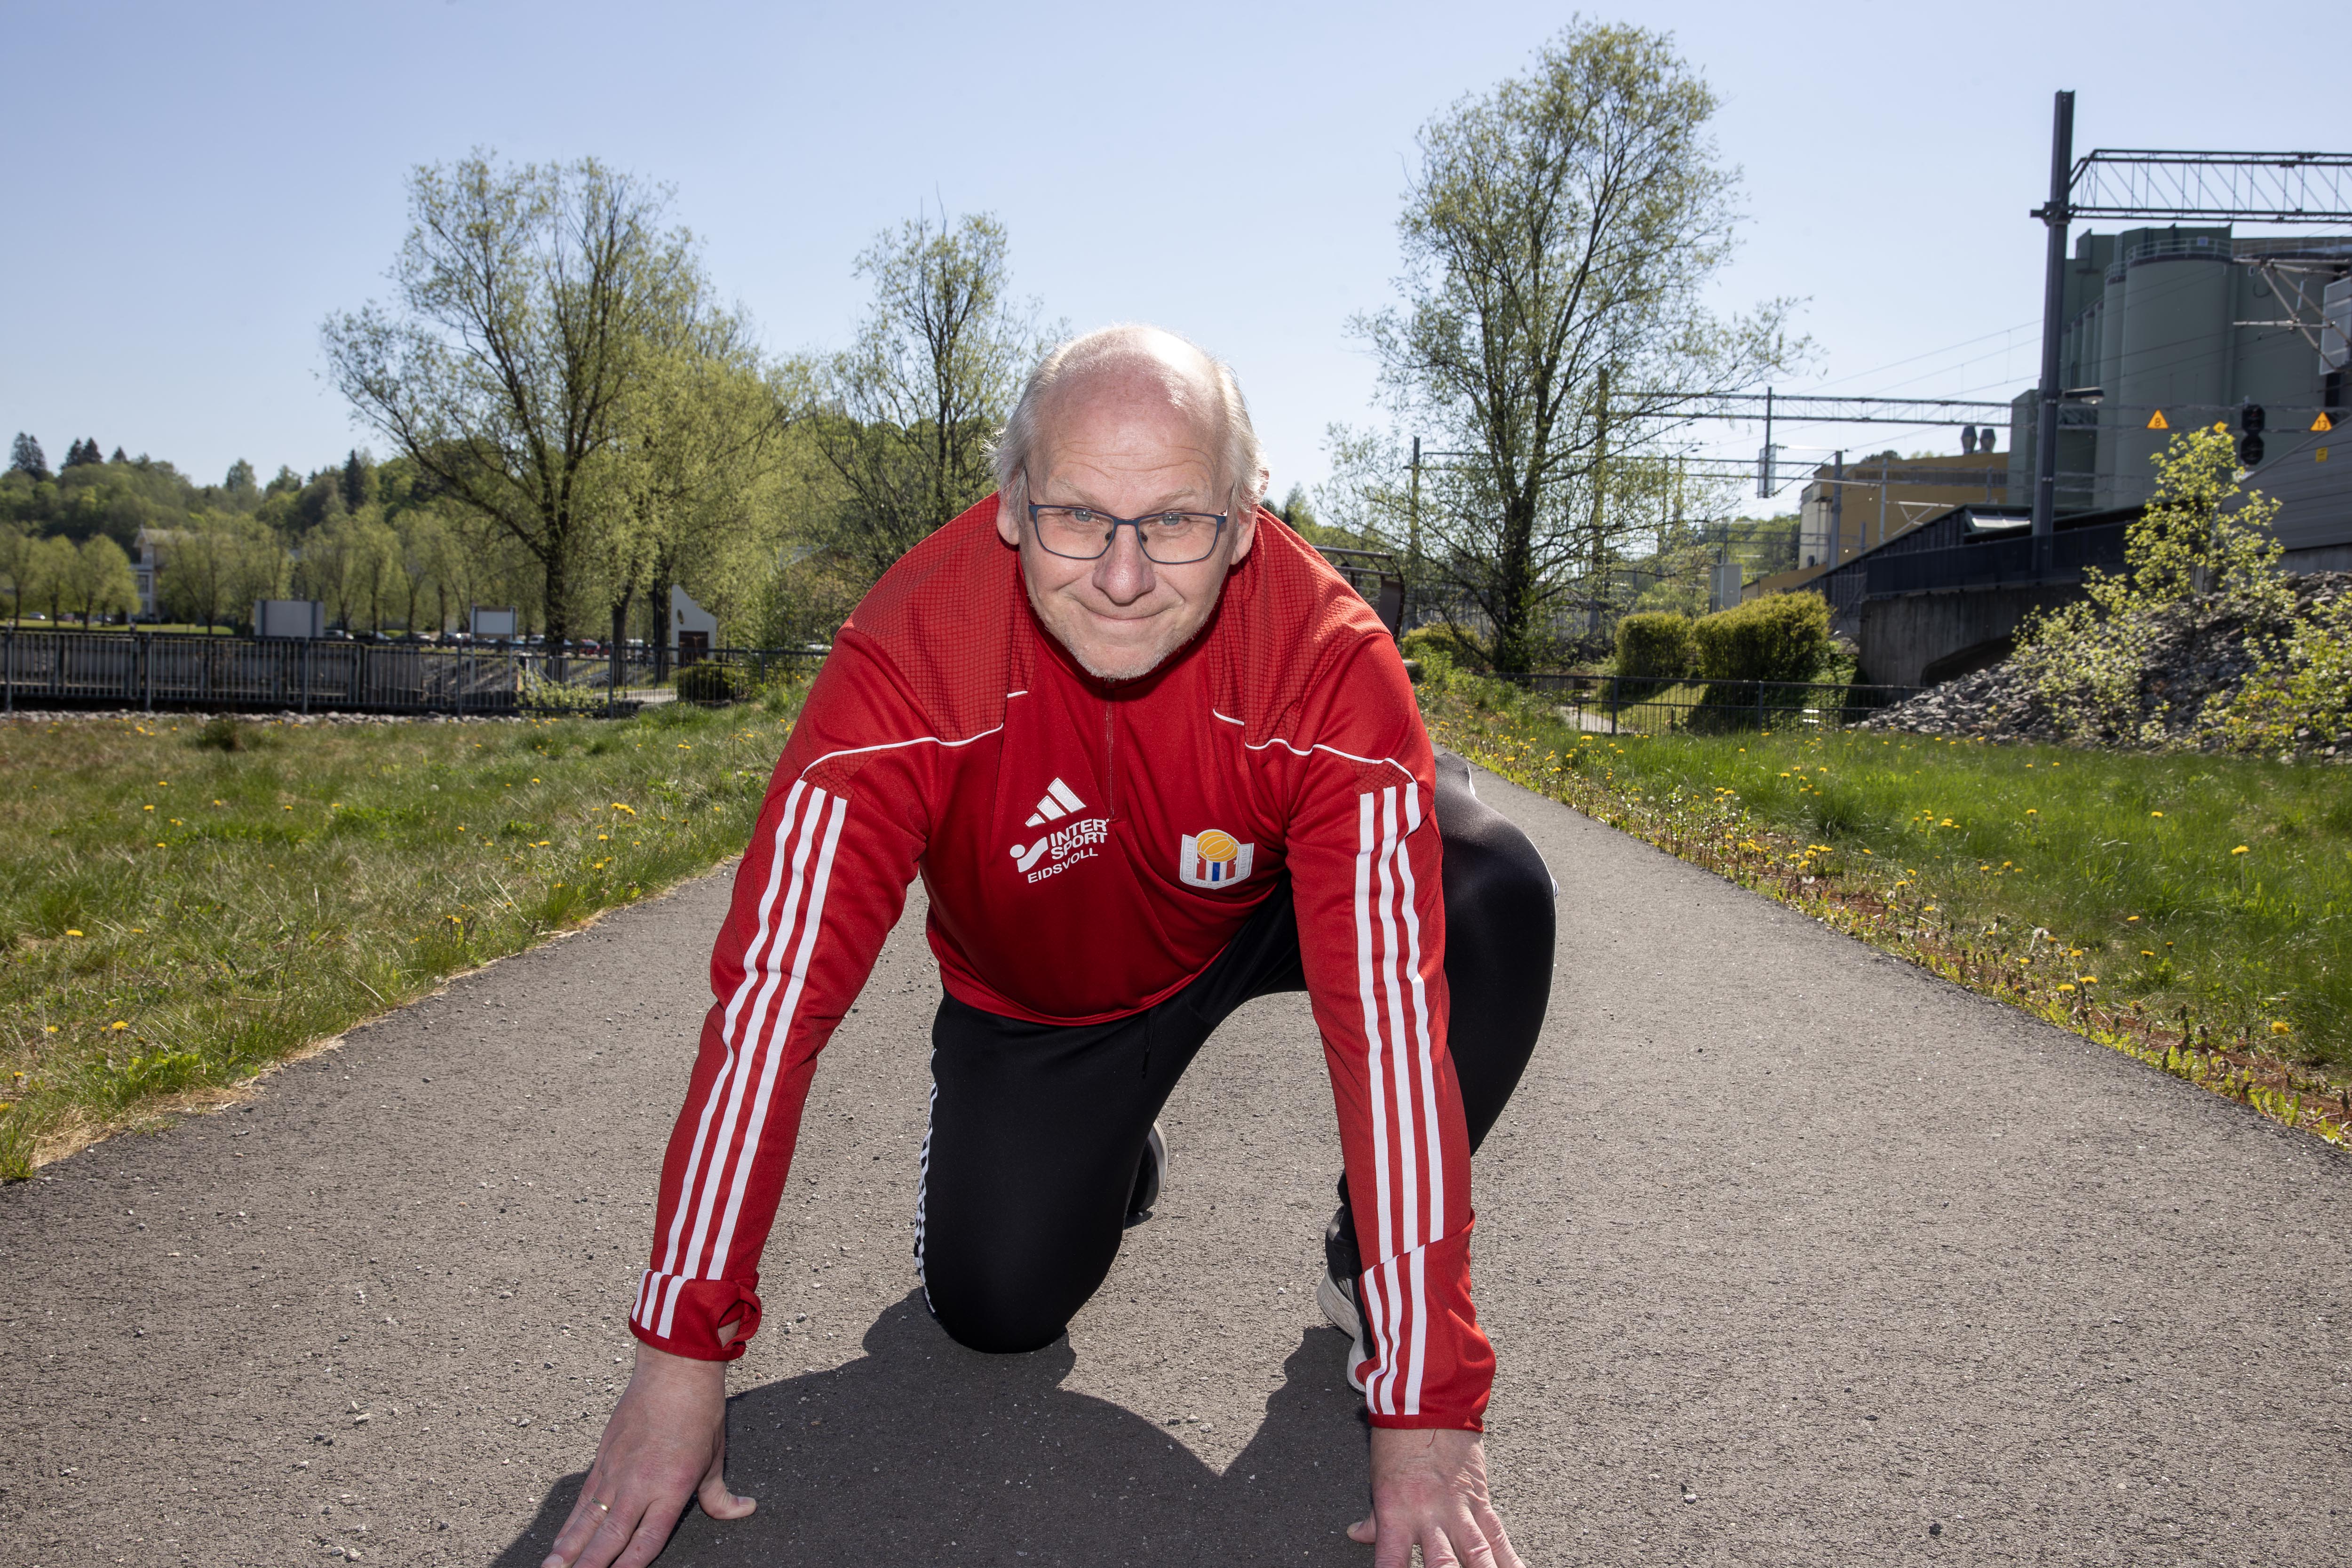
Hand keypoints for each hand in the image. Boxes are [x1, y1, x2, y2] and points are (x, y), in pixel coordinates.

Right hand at [540, 1343, 754, 1567]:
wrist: (675, 1370)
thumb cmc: (700, 1412)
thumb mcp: (716, 1458)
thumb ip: (720, 1495)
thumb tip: (743, 1510)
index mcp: (670, 1490)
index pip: (645, 1543)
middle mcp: (639, 1486)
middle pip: (609, 1539)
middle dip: (590, 1567)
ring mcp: (616, 1473)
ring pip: (587, 1522)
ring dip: (568, 1551)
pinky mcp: (602, 1459)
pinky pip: (582, 1500)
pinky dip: (569, 1524)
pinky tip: (558, 1543)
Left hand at [1348, 1427, 1522, 1567]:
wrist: (1428, 1403)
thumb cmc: (1398, 1438)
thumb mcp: (1379, 1479)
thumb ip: (1375, 1517)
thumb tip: (1358, 1535)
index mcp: (1396, 1514)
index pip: (1391, 1562)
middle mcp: (1429, 1517)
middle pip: (1442, 1566)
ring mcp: (1459, 1511)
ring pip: (1477, 1555)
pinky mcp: (1480, 1501)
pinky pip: (1498, 1537)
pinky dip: (1510, 1560)